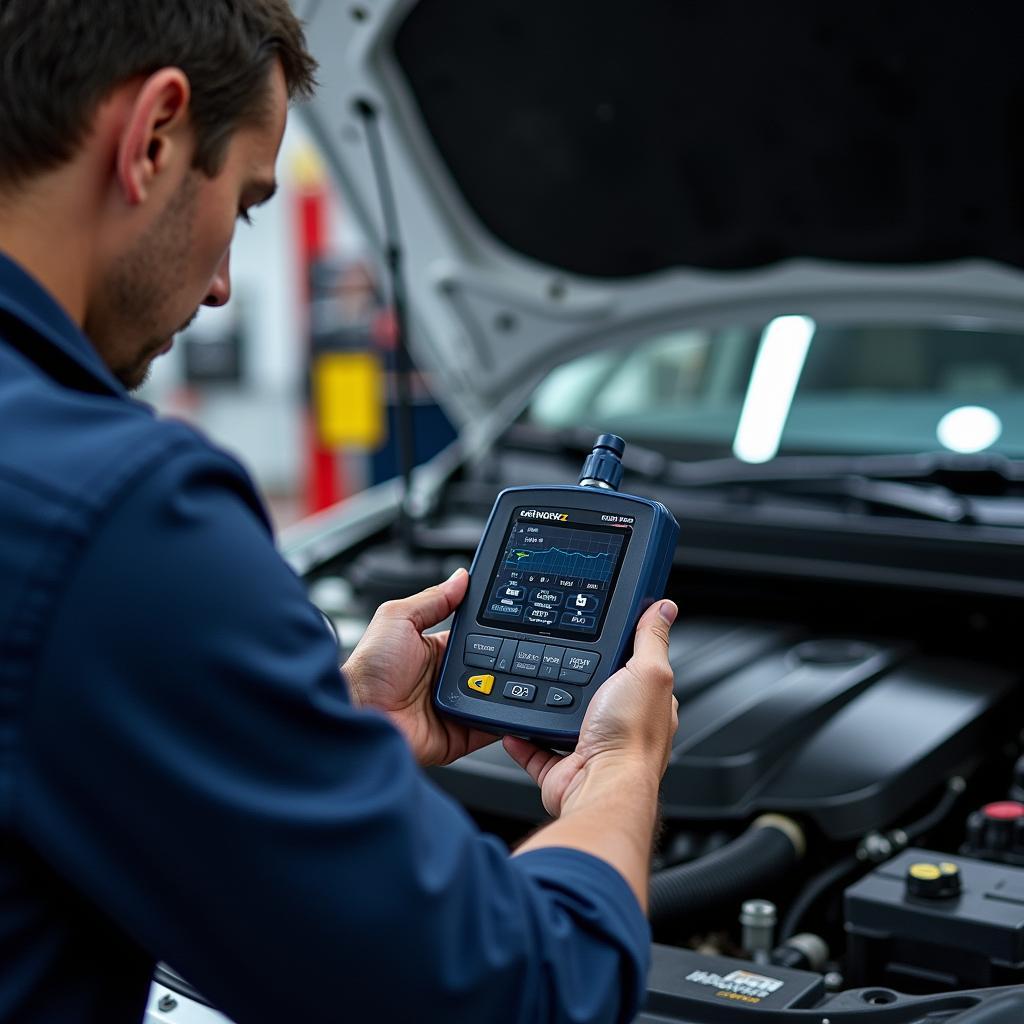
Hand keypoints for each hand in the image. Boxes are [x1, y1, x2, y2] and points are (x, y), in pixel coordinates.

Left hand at [343, 569, 498, 766]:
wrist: (360, 714)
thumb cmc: (367, 670)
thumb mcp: (397, 618)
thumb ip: (432, 599)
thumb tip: (461, 578)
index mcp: (435, 650)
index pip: (475, 637)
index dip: (492, 629)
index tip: (511, 618)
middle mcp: (447, 678)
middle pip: (491, 665)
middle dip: (506, 658)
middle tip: (515, 650)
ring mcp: (455, 705)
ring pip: (496, 693)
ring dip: (506, 686)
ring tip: (511, 676)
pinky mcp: (460, 733)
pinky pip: (490, 724)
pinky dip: (502, 717)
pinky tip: (510, 704)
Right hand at [503, 600, 678, 817]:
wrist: (600, 787)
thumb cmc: (631, 739)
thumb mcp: (647, 673)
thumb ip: (651, 640)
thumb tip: (664, 609)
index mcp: (645, 702)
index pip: (634, 666)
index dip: (618, 648)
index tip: (597, 631)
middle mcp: (621, 725)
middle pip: (594, 690)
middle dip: (574, 676)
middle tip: (555, 654)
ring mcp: (592, 747)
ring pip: (562, 718)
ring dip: (545, 705)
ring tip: (530, 683)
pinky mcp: (564, 768)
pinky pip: (535, 749)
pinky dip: (522, 739)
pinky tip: (514, 724)